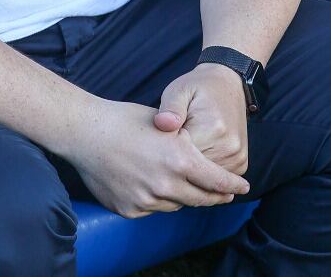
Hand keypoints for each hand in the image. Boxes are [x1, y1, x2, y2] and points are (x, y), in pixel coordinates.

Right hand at [63, 99, 250, 218]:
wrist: (86, 133)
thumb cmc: (126, 120)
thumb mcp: (166, 125)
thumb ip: (187, 146)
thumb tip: (204, 160)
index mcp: (180, 159)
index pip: (216, 181)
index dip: (232, 186)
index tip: (243, 188)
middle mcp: (166, 184)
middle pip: (200, 199)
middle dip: (215, 197)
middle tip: (225, 196)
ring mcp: (146, 200)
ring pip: (175, 204)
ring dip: (183, 196)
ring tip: (184, 185)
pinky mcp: (129, 210)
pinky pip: (152, 209)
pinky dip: (157, 200)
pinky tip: (151, 185)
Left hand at [157, 64, 248, 175]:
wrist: (228, 85)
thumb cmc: (197, 88)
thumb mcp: (179, 90)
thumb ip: (170, 108)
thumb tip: (162, 123)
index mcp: (212, 128)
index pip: (182, 159)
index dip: (164, 156)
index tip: (157, 146)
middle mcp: (229, 146)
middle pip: (194, 174)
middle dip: (177, 167)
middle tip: (165, 151)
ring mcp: (237, 157)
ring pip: (205, 180)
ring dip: (191, 173)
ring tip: (180, 154)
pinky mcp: (240, 163)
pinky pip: (216, 180)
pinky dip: (203, 174)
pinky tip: (194, 159)